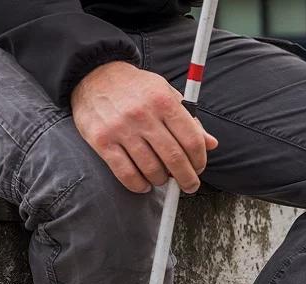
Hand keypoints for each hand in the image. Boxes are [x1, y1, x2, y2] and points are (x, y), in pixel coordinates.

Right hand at [71, 61, 218, 193]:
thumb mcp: (167, 94)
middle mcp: (143, 115)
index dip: (200, 160)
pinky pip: (126, 174)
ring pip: (151, 169)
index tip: (199, 168)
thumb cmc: (137, 88)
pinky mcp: (102, 141)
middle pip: (174, 159)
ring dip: (162, 181)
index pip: (192, 141)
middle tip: (189, 186)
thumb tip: (211, 144)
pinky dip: (139, 185)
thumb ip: (189, 120)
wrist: (93, 74)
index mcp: (163, 101)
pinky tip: (144, 184)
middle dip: (187, 179)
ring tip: (163, 179)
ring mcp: (121, 129)